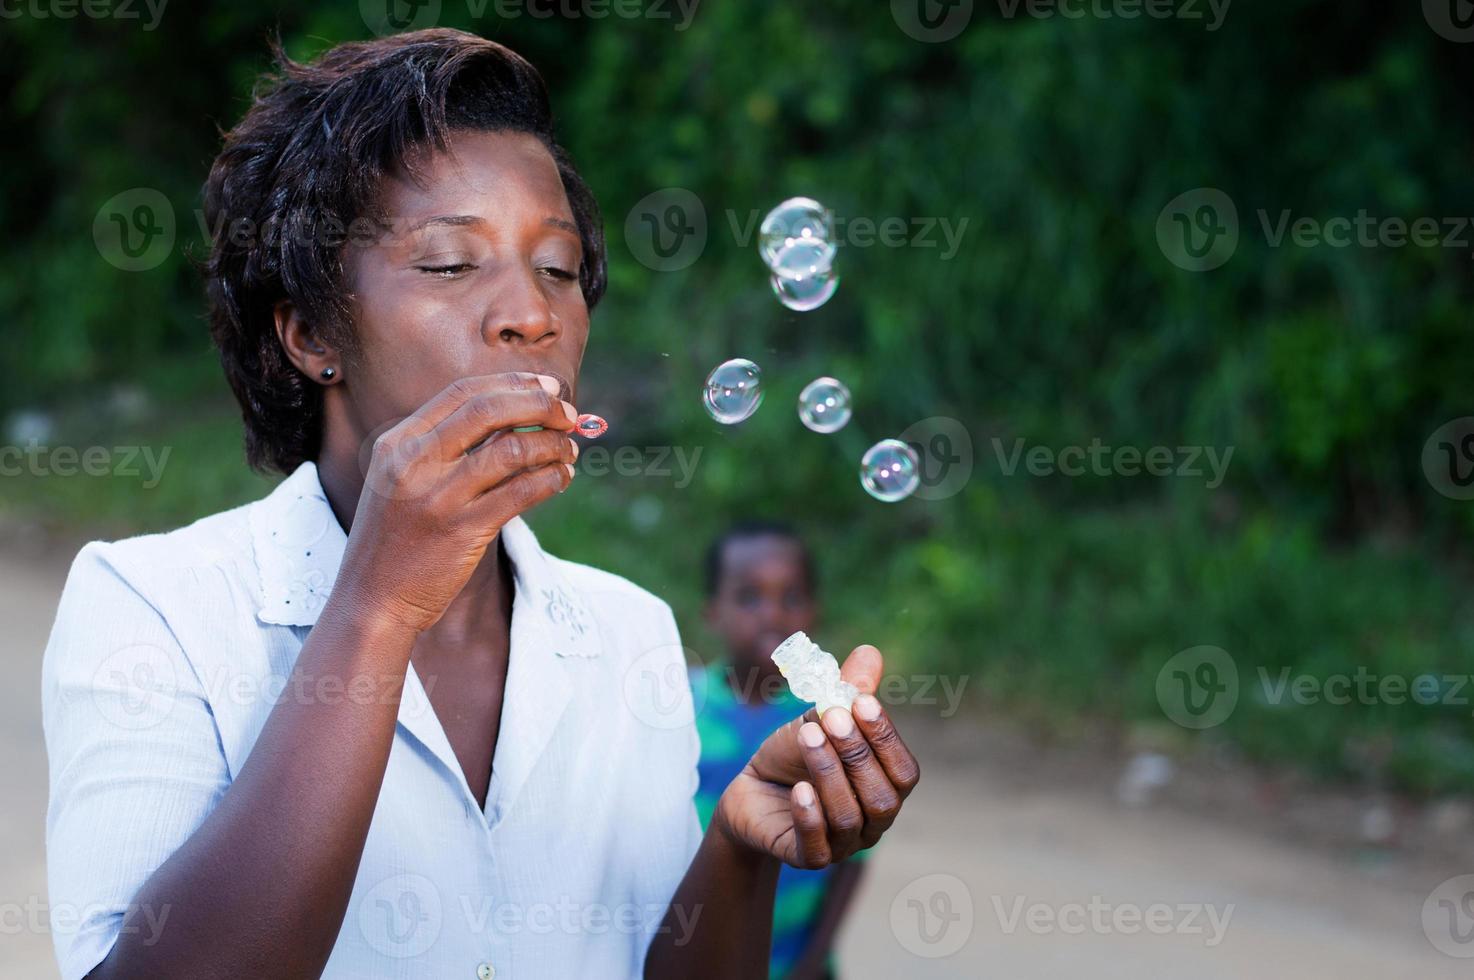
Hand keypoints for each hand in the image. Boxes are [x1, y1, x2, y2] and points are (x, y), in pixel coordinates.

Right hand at [335, 372, 578, 633]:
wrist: (372, 599)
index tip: (546, 386)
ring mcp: (438, 497)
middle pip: (489, 409)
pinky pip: (521, 492)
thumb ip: (440, 447)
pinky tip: (561, 478)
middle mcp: (415, 462)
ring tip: (569, 450)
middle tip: (569, 412)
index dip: (512, 383)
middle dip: (538, 405)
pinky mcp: (462, 531)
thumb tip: (512, 417)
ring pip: (512, 449)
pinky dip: (551, 479)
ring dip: (552, 444)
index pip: (462, 392)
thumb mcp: (399, 480)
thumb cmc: (396, 539)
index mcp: (398, 442)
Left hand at [713, 645, 919, 867]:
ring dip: (829, 774)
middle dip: (857, 754)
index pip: (904, 771)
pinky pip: (818, 846)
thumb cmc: (793, 754)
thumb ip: (846, 693)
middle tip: (831, 717)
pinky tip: (798, 789)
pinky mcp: (808, 858)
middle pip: (882, 798)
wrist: (749, 789)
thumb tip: (869, 652)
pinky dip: (811, 816)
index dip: (886, 738)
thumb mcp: (818, 719)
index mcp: (885, 787)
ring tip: (807, 736)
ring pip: (849, 819)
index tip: (860, 701)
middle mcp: (872, 821)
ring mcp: (843, 845)